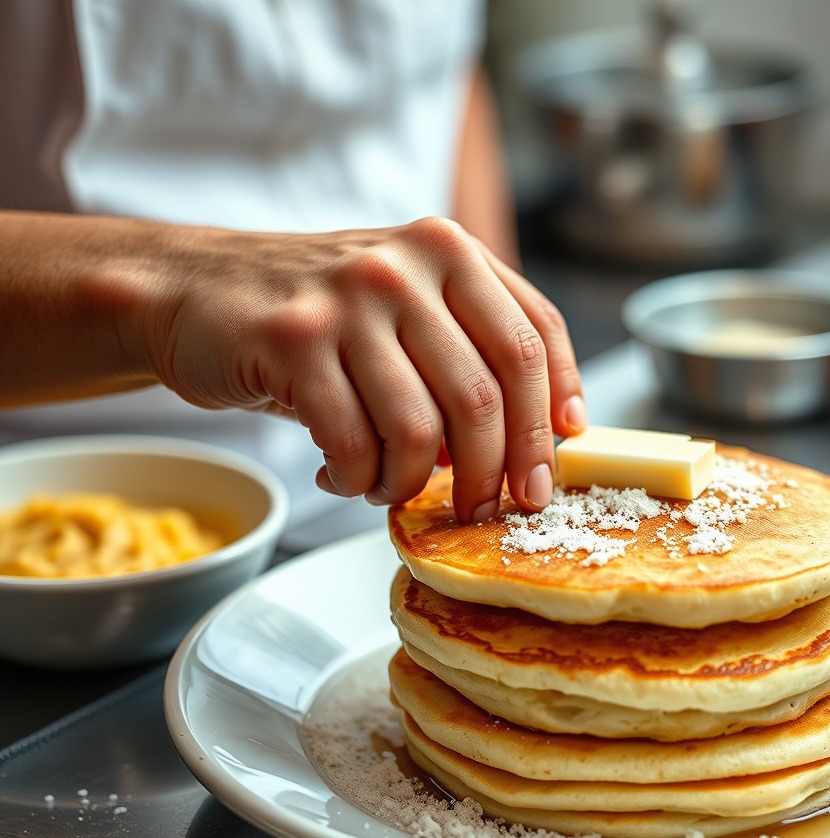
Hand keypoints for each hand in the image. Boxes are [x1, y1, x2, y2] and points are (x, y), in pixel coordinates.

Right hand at [137, 217, 585, 520]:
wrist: (197, 290)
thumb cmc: (319, 316)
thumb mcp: (406, 306)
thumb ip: (470, 349)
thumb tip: (538, 438)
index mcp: (451, 252)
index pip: (534, 338)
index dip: (550, 415)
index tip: (547, 471)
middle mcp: (407, 266)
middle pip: (486, 396)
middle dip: (492, 474)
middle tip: (480, 511)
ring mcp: (350, 299)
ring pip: (420, 430)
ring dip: (409, 483)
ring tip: (388, 487)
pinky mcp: (294, 339)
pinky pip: (352, 443)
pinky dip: (355, 480)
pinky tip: (342, 476)